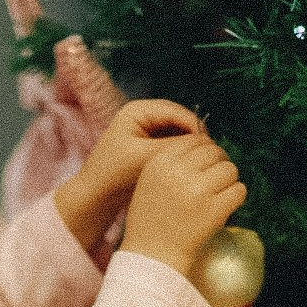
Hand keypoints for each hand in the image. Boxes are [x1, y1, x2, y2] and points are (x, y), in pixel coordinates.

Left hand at [54, 98, 205, 252]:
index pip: (175, 111)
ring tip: (202, 162)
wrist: (96, 196)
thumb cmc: (114, 173)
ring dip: (188, 146)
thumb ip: (173, 147)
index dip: (194, 126)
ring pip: (177, 133)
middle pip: (178, 120)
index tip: (209, 145)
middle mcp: (143, 115)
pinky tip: (190, 167)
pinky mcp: (149, 145)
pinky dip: (181, 153)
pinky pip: (171, 144)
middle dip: (193, 136)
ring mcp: (146, 129)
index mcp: (138, 110)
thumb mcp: (144, 157)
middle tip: (209, 154)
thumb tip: (202, 142)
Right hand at [121, 132, 246, 274]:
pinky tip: (225, 207)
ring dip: (229, 181)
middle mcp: (179, 171)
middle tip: (216, 181)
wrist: (151, 258)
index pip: (195, 140)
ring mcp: (198, 190)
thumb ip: (173, 163)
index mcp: (160, 162)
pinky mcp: (215, 208)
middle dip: (219, 164)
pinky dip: (236, 198)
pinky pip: (239, 191)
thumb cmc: (149, 223)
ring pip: (230, 169)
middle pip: (215, 151)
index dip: (205, 151)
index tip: (206, 166)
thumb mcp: (149, 183)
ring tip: (218, 196)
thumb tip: (207, 148)